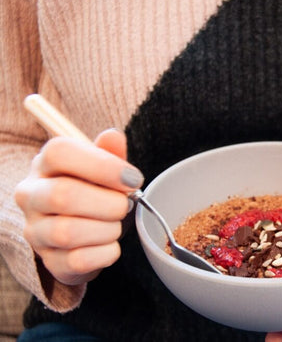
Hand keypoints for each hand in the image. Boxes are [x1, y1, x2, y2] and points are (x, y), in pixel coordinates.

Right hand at [15, 129, 143, 285]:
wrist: (81, 233)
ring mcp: (36, 231)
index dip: (102, 165)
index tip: (133, 179)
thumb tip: (113, 137)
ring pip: (67, 232)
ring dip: (107, 229)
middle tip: (126, 204)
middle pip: (63, 195)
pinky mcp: (49, 261)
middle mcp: (31, 196)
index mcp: (45, 165)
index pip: (59, 153)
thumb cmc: (94, 192)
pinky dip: (105, 253)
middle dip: (108, 202)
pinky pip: (78, 260)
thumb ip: (109, 152)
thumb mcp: (103, 168)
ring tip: (116, 224)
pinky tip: (110, 244)